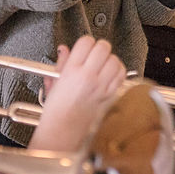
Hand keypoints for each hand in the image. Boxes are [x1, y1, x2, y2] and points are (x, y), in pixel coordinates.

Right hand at [31, 36, 125, 151]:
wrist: (63, 131)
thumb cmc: (56, 111)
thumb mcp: (54, 82)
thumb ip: (61, 63)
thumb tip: (64, 50)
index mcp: (71, 71)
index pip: (86, 42)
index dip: (86, 42)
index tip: (84, 47)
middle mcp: (88, 77)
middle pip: (103, 47)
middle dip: (99, 47)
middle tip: (94, 54)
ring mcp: (101, 86)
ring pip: (115, 60)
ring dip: (109, 59)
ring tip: (102, 64)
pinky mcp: (109, 95)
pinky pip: (120, 74)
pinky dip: (118, 71)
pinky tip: (110, 73)